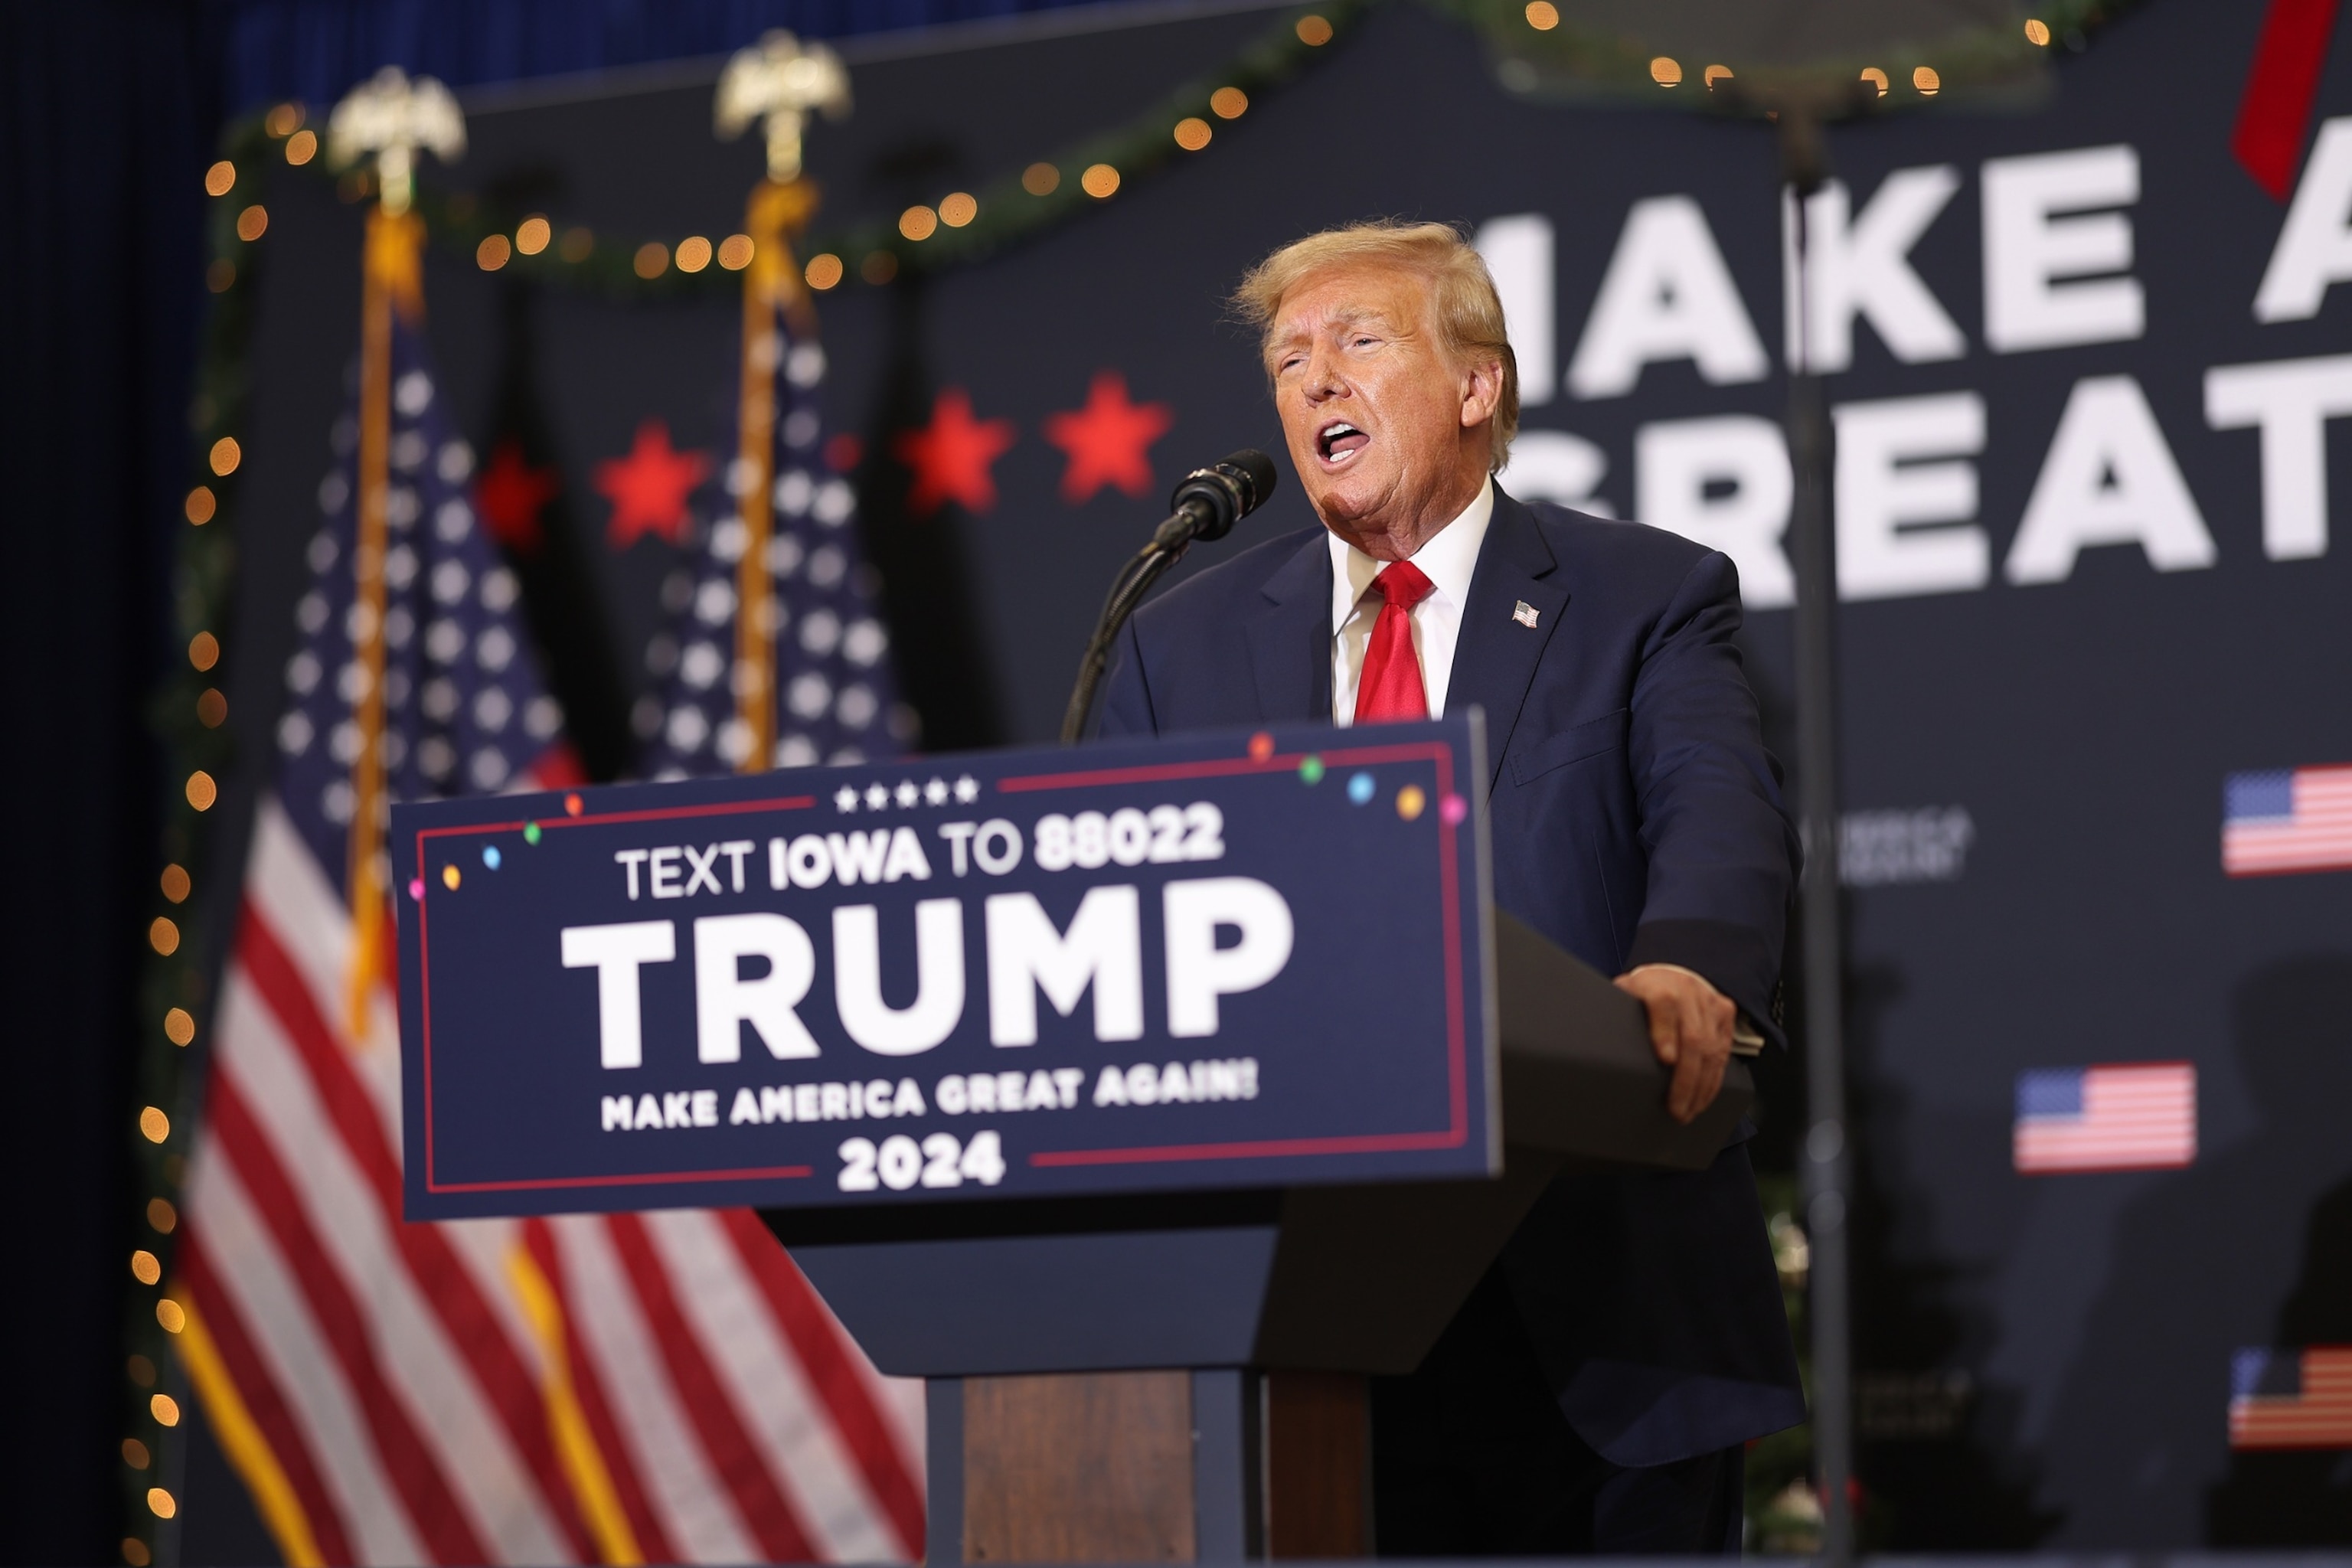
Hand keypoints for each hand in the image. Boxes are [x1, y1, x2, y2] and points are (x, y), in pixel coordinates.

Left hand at [1614, 964, 1735, 1123]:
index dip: (1665, 1034)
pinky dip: (1714, 1080)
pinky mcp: (1725, 1013)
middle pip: (1693, 1038)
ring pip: (1712, 1050)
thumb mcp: (1623, 997)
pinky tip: (1703, 1097)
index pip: (1664, 1006)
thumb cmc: (1642, 993)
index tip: (1665, 1060)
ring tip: (1688, 1111)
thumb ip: (1616, 1015)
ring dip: (1701, 1086)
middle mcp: (1688, 990)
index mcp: (1657, 984)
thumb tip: (1601, 1049)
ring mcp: (1710, 1001)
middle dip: (1685, 1079)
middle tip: (1676, 1108)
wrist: (1671, 975)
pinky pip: (1723, 1052)